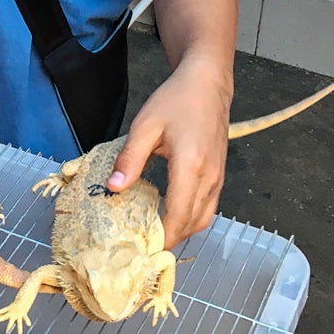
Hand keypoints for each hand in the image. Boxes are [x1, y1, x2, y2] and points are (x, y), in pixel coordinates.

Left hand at [106, 54, 231, 249]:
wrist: (207, 83)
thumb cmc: (176, 100)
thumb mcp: (146, 125)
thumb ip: (130, 158)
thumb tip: (113, 188)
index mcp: (191, 166)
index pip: (178, 215)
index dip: (162, 237)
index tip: (142, 250)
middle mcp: (210, 177)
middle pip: (193, 223)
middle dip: (170, 239)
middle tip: (143, 245)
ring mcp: (219, 177)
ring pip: (204, 218)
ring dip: (182, 231)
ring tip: (154, 234)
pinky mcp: (220, 174)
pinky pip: (209, 207)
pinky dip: (192, 218)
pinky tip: (171, 215)